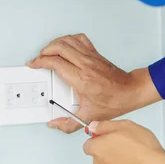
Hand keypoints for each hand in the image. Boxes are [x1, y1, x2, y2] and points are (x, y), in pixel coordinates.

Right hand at [27, 34, 160, 132]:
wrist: (130, 92)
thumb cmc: (114, 101)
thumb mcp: (89, 117)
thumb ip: (69, 124)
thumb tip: (55, 124)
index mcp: (81, 79)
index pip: (56, 63)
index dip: (41, 62)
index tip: (34, 65)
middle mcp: (86, 64)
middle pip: (59, 47)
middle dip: (45, 51)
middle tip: (39, 59)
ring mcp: (91, 57)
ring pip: (68, 40)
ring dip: (55, 43)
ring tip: (49, 52)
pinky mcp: (95, 53)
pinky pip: (79, 39)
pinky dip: (69, 39)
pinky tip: (66, 46)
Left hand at [83, 120, 164, 163]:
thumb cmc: (142, 148)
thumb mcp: (124, 125)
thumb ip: (104, 126)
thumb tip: (93, 126)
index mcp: (97, 149)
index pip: (88, 144)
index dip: (99, 140)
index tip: (109, 137)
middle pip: (99, 158)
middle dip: (109, 153)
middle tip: (126, 146)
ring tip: (134, 159)